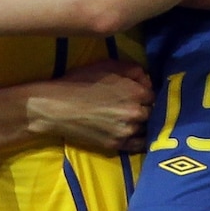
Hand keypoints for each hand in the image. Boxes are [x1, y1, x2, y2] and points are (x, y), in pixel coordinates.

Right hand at [27, 60, 153, 154]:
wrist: (56, 108)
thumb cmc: (78, 82)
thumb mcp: (105, 66)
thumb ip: (131, 69)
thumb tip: (146, 78)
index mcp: (135, 91)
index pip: (153, 94)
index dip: (144, 93)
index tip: (137, 93)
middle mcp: (136, 112)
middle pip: (152, 112)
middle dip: (145, 108)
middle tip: (132, 106)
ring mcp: (127, 131)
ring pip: (147, 127)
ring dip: (142, 123)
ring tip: (130, 119)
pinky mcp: (118, 145)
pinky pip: (140, 145)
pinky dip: (140, 139)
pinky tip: (135, 134)